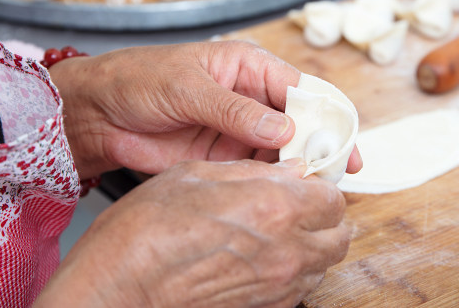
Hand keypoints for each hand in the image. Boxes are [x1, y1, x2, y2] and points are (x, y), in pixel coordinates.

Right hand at [35, 159, 349, 307]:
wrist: (119, 287)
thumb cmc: (145, 231)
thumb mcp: (197, 175)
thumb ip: (251, 172)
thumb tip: (285, 171)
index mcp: (274, 208)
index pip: (333, 197)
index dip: (320, 185)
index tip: (306, 179)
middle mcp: (285, 251)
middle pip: (339, 235)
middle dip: (326, 216)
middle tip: (300, 203)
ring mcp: (276, 286)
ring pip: (324, 264)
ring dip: (314, 244)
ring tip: (282, 229)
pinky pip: (300, 288)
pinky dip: (295, 270)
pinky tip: (266, 255)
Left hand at [49, 41, 362, 178]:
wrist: (96, 113)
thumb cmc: (138, 80)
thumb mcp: (187, 88)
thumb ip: (235, 110)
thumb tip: (283, 131)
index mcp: (248, 66)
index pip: (300, 88)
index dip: (325, 114)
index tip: (342, 141)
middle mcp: (251, 97)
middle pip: (299, 122)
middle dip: (320, 145)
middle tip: (337, 172)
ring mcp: (239, 129)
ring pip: (283, 150)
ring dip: (299, 167)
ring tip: (317, 187)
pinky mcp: (223, 157)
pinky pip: (257, 169)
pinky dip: (273, 181)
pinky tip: (284, 192)